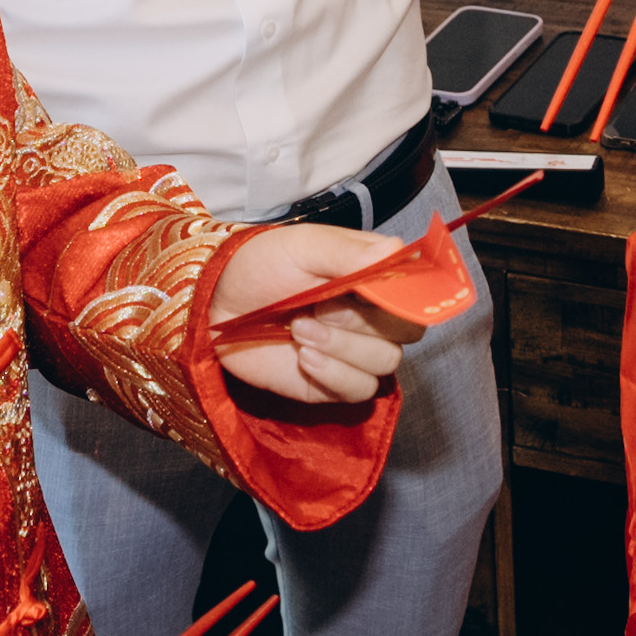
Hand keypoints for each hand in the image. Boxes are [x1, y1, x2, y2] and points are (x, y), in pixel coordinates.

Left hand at [214, 224, 420, 405]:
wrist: (216, 304)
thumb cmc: (259, 265)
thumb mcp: (303, 246)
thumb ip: (351, 252)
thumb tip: (397, 251)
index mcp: (374, 274)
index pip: (420, 289)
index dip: (407, 296)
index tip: (375, 293)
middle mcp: (373, 313)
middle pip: (409, 330)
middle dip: (366, 323)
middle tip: (321, 308)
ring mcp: (356, 351)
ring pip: (386, 362)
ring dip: (343, 348)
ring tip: (300, 329)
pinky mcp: (334, 383)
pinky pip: (360, 390)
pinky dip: (334, 374)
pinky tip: (303, 358)